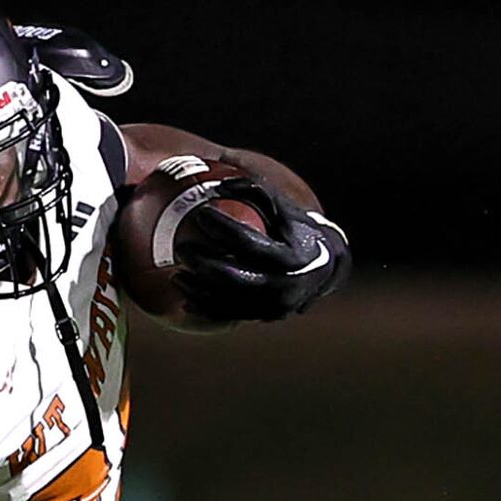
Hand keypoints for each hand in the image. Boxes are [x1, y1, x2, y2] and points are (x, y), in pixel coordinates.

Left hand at [172, 182, 350, 322]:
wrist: (323, 269)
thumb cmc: (297, 231)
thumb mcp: (284, 209)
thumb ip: (257, 193)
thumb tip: (220, 184)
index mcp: (288, 255)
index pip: (246, 241)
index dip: (221, 227)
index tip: (200, 214)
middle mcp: (282, 284)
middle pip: (231, 275)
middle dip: (202, 262)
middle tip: (182, 248)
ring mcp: (272, 305)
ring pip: (225, 300)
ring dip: (196, 289)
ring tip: (176, 274)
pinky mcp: (263, 316)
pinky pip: (228, 315)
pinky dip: (204, 307)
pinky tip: (185, 297)